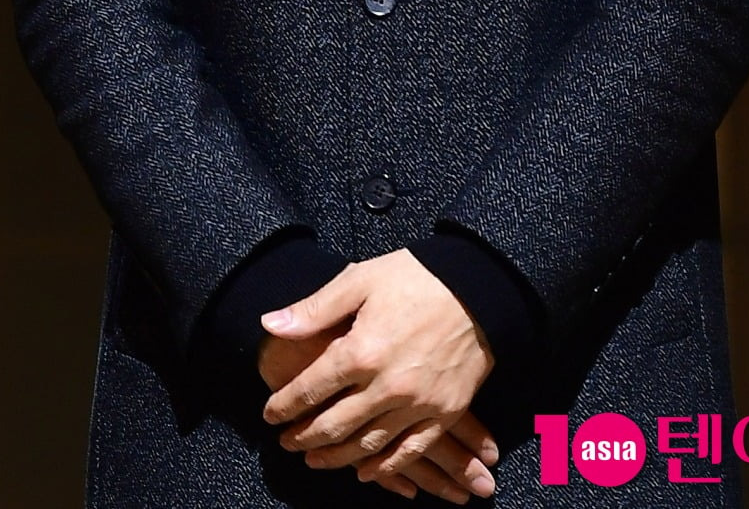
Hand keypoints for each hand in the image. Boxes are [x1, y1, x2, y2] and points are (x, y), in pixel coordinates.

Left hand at [259, 249, 497, 500]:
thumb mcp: (361, 280)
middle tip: (286, 442)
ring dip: (335, 457)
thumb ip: (314, 309)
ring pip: (367, 445)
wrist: (479, 287)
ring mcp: (417, 404)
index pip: (310, 389)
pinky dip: (385, 468)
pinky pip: (410, 451)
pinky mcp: (444, 413)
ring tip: (314, 458)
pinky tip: (365, 471)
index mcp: (361, 350)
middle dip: (303, 437)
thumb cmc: (417, 276)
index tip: (268, 415)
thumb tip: (269, 324)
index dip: (284, 405)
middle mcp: (386, 385)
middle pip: (333, 425)